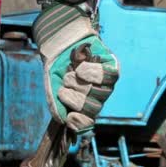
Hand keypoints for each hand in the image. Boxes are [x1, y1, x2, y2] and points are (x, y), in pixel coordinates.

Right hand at [33, 4, 119, 132]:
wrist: (61, 43)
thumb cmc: (57, 67)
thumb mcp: (52, 87)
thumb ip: (57, 105)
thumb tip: (64, 122)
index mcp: (82, 107)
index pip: (86, 122)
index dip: (80, 123)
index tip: (70, 118)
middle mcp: (96, 98)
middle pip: (92, 108)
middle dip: (75, 99)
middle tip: (65, 86)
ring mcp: (106, 85)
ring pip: (99, 93)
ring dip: (80, 84)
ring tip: (72, 74)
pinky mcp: (112, 69)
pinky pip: (108, 77)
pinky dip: (93, 73)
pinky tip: (81, 69)